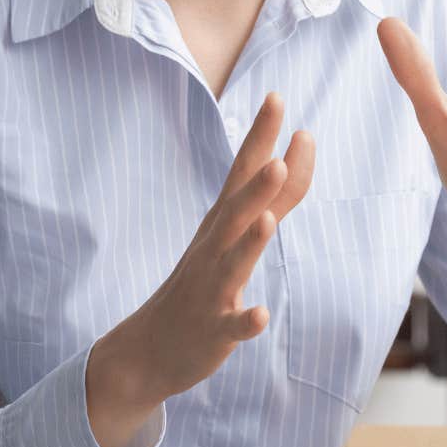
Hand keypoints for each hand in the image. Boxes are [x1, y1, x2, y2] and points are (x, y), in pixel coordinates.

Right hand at [86, 92, 313, 446]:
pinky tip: (260, 315)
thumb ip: (274, 198)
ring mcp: (210, 290)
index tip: (277, 97)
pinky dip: (245, 321)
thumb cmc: (202, 284)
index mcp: (221, 224)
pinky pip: (230, 326)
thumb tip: (296, 151)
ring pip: (232, 262)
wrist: (150, 349)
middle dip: (259, 182)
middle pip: (236, 210)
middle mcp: (213, 249)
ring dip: (251, 242)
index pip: (242, 172)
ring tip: (268, 219)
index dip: (260, 137)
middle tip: (283, 148)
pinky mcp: (212, 331)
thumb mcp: (235, 236)